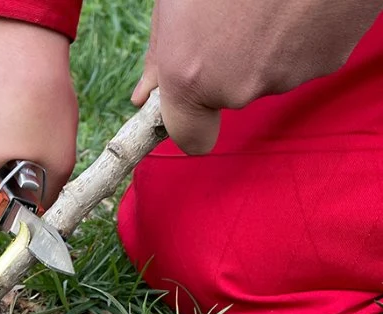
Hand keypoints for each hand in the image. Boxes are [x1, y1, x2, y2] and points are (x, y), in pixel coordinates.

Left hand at [131, 0, 381, 153]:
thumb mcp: (175, 0)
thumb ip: (160, 54)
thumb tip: (147, 94)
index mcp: (190, 74)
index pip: (191, 139)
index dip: (191, 121)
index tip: (192, 99)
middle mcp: (236, 87)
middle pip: (228, 95)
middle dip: (227, 64)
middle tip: (233, 13)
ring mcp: (285, 77)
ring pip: (266, 74)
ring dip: (263, 45)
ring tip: (268, 0)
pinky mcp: (327, 61)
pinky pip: (302, 58)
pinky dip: (299, 36)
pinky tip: (297, 2)